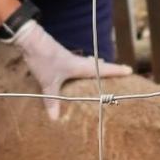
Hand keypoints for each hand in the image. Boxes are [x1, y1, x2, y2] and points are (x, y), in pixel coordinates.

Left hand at [6, 20, 131, 119]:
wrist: (30, 40)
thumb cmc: (43, 59)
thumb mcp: (48, 82)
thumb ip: (52, 100)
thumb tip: (54, 119)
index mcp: (79, 66)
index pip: (102, 69)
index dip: (116, 70)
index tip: (129, 70)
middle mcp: (77, 61)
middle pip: (97, 66)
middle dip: (108, 69)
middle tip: (119, 71)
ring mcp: (68, 58)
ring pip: (86, 63)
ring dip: (95, 66)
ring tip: (101, 68)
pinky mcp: (60, 57)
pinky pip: (76, 63)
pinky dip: (82, 67)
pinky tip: (77, 69)